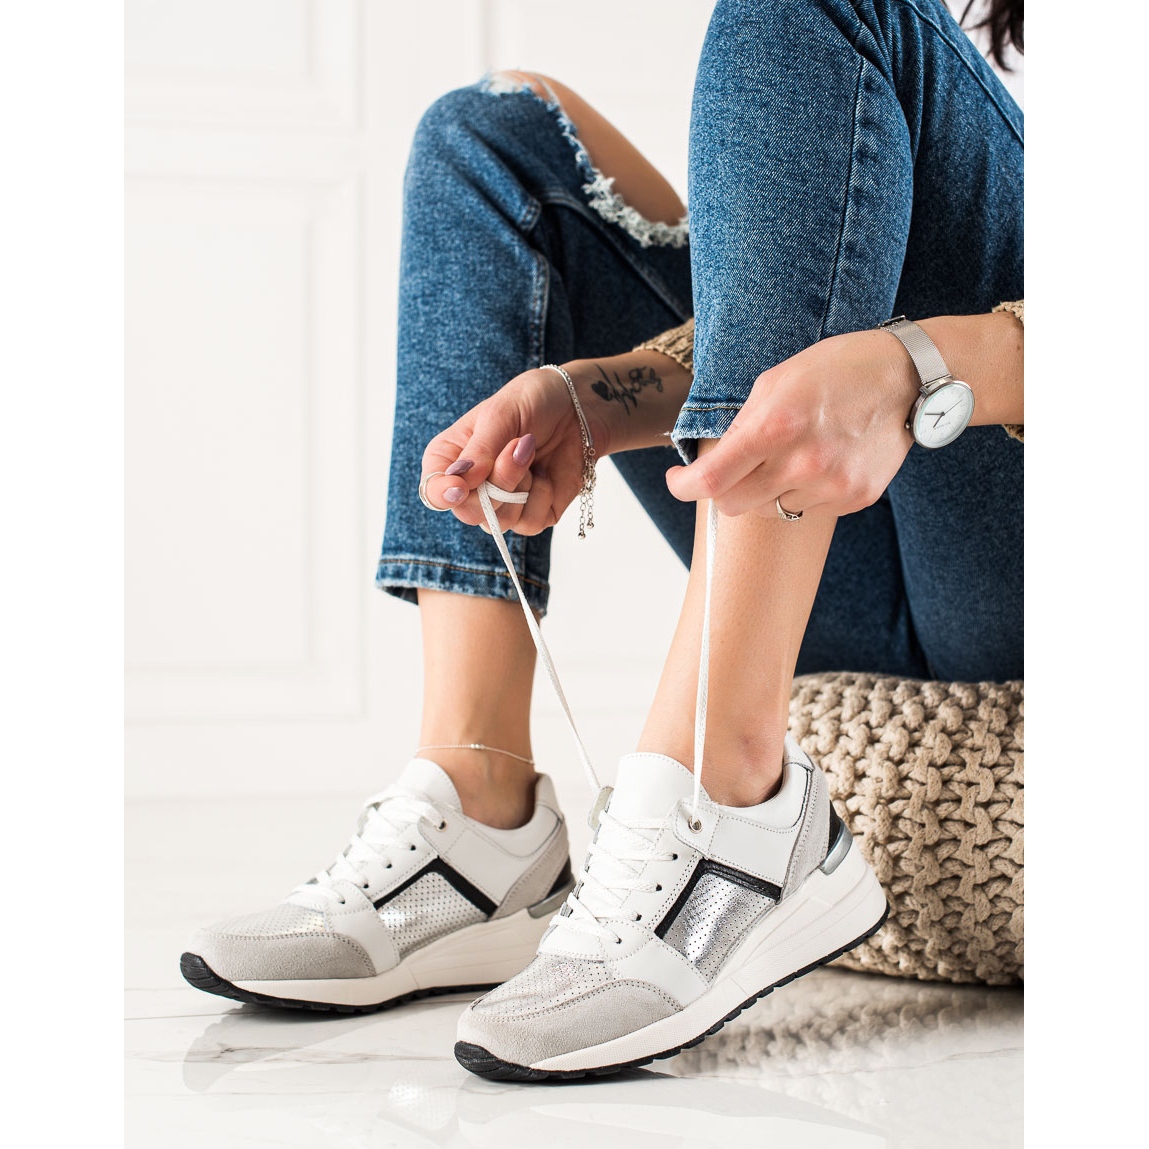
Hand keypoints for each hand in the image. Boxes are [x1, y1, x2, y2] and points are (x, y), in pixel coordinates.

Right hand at [421, 366, 607, 534]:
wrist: (579, 406)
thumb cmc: (533, 401)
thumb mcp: (501, 413)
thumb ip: (480, 449)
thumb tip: (459, 479)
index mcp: (451, 457)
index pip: (433, 490)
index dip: (443, 494)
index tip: (459, 486)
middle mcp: (472, 486)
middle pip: (467, 512)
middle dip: (498, 482)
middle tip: (518, 447)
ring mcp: (502, 503)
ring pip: (499, 522)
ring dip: (521, 486)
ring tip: (531, 452)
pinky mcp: (532, 514)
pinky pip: (529, 524)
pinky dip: (541, 497)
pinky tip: (546, 473)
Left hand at [665, 329, 917, 517]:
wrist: (908, 376)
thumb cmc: (836, 369)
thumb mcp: (775, 381)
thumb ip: (741, 425)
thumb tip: (711, 460)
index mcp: (775, 428)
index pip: (710, 481)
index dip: (682, 487)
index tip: (678, 480)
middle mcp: (802, 464)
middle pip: (734, 506)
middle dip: (724, 489)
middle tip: (736, 467)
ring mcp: (832, 486)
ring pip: (772, 510)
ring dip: (769, 490)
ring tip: (793, 454)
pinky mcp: (855, 498)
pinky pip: (808, 510)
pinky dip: (803, 492)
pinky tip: (821, 461)